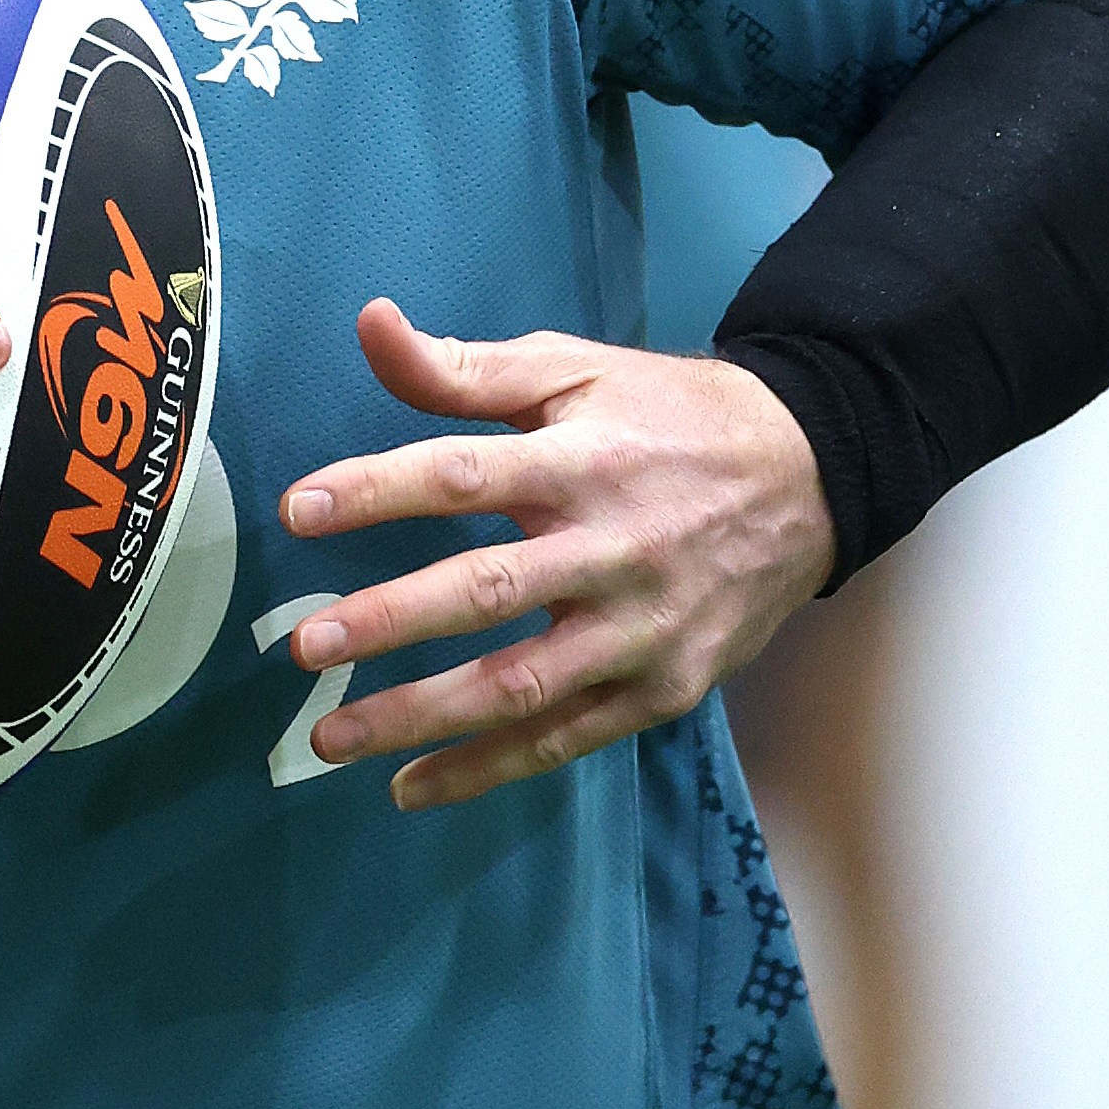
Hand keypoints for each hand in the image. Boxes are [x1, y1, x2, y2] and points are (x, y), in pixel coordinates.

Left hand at [279, 300, 833, 809]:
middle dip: (392, 619)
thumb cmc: (668, 418)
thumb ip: (466, 367)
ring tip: (332, 736)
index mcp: (582, 460)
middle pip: (489, 592)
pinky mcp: (665, 688)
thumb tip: (371, 323)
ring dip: (422, 716)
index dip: (378, 491)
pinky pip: (565, 740)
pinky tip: (411, 785)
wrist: (811, 478)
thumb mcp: (575, 371)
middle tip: (307, 646)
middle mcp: (613, 549)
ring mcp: (643, 630)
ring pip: (522, 684)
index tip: (298, 510)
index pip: (464, 476)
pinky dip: (487, 769)